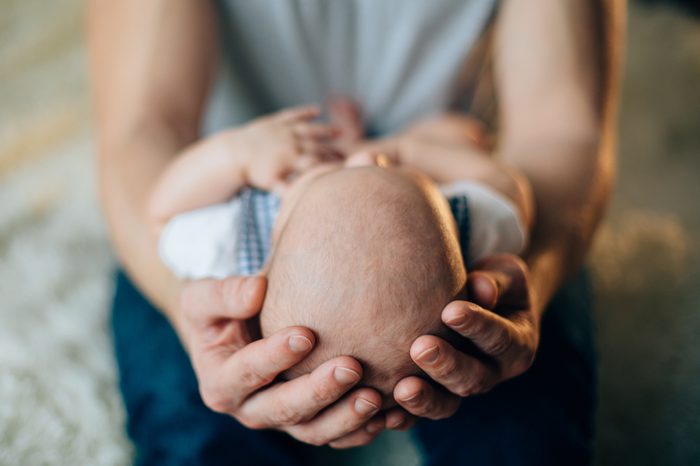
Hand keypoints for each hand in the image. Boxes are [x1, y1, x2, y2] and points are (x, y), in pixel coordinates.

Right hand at [177, 275, 391, 447]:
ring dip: (346, 418)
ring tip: (377, 397)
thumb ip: (225, 294)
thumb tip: (257, 290)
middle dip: (318, 391)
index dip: (275, 356)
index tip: (306, 334)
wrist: (235, 333)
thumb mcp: (205, 298)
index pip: (248, 372)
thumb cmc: (221, 312)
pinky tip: (393, 413)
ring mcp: (282, 421)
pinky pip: (338, 435)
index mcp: (221, 383)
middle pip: (284, 410)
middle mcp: (251, 409)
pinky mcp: (310, 422)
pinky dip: (364, 429)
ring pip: (314, 431)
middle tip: (351, 366)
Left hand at [235, 105, 340, 191]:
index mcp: (293, 158)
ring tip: (341, 132)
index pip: (318, 162)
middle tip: (349, 155)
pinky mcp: (276, 121)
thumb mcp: (271, 184)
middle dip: (334, 150)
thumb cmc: (254, 172)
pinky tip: (317, 110)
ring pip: (310, 129)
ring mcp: (285, 130)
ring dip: (326, 129)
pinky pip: (294, 115)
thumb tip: (303, 199)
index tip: (347, 169)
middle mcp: (292, 142)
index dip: (333, 165)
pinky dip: (305, 112)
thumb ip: (289, 190)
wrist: (234, 153)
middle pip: (318, 146)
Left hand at [393, 254, 539, 418]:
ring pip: (447, 403)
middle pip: (473, 378)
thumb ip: (494, 282)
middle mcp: (494, 373)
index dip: (477, 326)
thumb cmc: (490, 284)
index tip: (450, 311)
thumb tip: (480, 286)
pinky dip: (404, 417)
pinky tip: (384, 416)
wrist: (484, 305)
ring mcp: (464, 387)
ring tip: (401, 388)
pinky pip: (422, 412)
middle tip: (420, 348)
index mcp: (517, 345)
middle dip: (446, 365)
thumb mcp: (503, 276)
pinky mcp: (439, 395)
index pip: (499, 338)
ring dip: (424, 398)